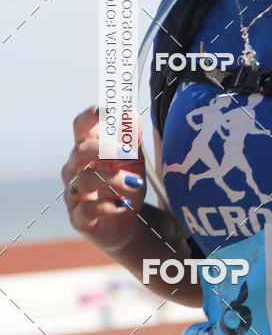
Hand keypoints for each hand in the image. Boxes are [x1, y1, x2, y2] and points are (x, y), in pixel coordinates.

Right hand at [61, 106, 146, 252]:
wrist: (127, 224)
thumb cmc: (125, 187)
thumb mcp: (134, 162)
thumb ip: (132, 140)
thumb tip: (130, 113)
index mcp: (88, 151)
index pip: (80, 127)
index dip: (91, 116)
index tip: (109, 110)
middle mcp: (75, 170)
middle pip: (79, 149)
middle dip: (105, 148)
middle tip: (129, 154)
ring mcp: (74, 195)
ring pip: (83, 180)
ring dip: (113, 179)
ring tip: (135, 184)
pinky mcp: (78, 219)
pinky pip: (86, 210)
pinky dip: (107, 206)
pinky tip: (122, 205)